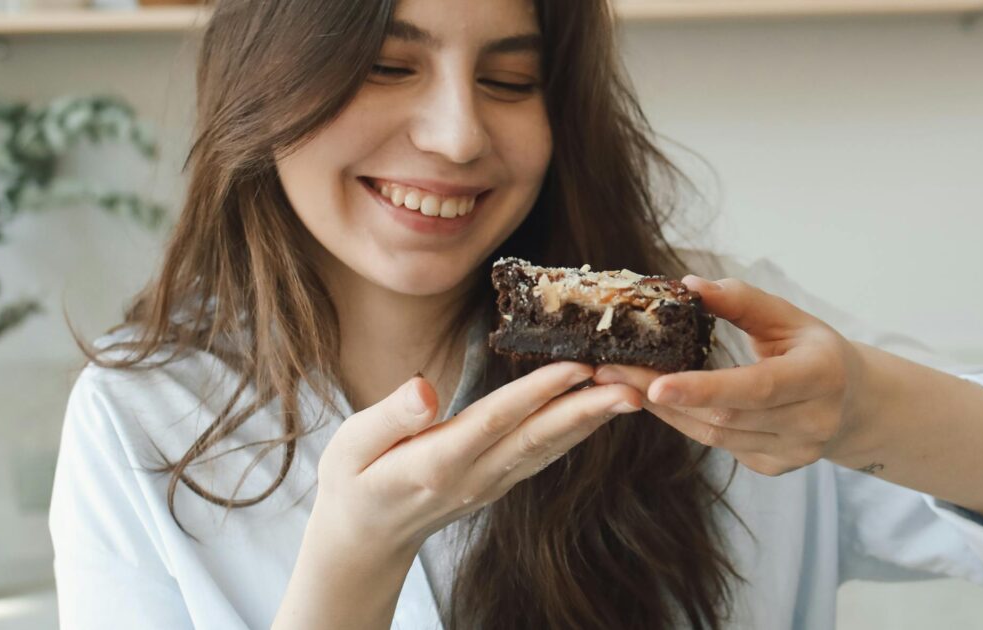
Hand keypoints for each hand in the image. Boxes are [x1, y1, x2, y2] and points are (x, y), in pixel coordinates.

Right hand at [276, 363, 641, 628]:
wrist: (364, 539)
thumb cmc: (353, 482)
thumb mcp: (351, 447)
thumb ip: (389, 417)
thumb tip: (424, 388)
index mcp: (436, 464)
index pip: (495, 421)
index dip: (537, 393)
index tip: (575, 366)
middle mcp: (473, 477)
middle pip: (537, 439)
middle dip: (587, 411)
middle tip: (631, 386)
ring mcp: (491, 484)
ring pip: (548, 448)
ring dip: (591, 421)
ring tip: (629, 394)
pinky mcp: (499, 482)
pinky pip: (543, 455)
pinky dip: (575, 432)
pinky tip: (600, 412)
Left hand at [593, 276, 868, 476]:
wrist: (852, 403)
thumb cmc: (813, 349)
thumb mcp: (787, 316)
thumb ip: (741, 300)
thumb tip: (689, 285)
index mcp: (820, 376)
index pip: (756, 387)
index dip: (705, 388)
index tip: (656, 382)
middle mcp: (811, 422)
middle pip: (724, 417)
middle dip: (661, 394)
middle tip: (609, 370)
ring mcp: (793, 452)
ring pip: (714, 436)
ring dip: (664, 409)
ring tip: (620, 381)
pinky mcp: (773, 467)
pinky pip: (718, 445)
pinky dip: (685, 420)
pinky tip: (659, 399)